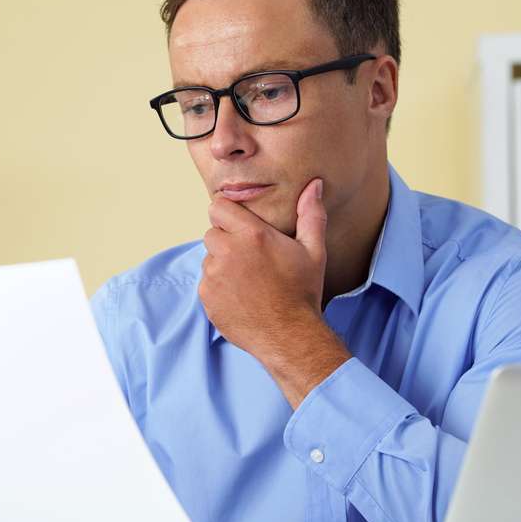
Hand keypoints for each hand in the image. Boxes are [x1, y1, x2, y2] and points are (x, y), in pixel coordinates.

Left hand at [200, 178, 346, 404]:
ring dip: (222, 265)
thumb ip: (311, 214)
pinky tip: (241, 297)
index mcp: (251, 234)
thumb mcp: (313, 251)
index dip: (229, 215)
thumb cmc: (303, 292)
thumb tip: (314, 185)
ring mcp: (213, 276)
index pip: (218, 206)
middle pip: (212, 232)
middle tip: (250, 258)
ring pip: (208, 259)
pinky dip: (218, 287)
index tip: (240, 226)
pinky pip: (206, 283)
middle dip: (226, 240)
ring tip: (248, 281)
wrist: (289, 336)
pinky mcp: (206, 297)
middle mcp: (227, 251)